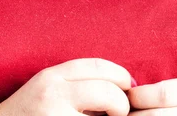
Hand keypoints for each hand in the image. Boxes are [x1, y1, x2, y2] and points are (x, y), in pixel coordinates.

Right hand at [0, 58, 131, 115]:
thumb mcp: (46, 89)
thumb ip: (74, 84)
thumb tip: (119, 86)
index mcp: (52, 76)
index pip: (98, 66)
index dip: (121, 75)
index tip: (130, 87)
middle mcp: (53, 93)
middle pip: (106, 89)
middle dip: (123, 101)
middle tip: (124, 112)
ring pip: (104, 108)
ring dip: (117, 115)